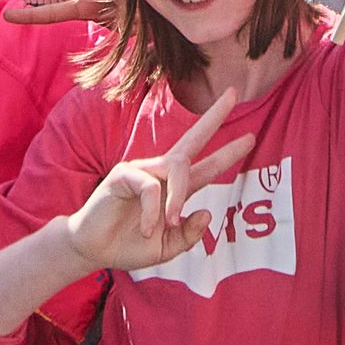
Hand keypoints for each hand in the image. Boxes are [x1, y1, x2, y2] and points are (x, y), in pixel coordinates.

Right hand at [58, 89, 256, 273]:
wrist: (94, 250)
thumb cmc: (129, 245)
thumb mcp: (167, 248)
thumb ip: (189, 235)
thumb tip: (208, 212)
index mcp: (175, 190)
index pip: (206, 166)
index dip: (228, 153)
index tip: (250, 137)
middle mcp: (161, 174)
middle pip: (192, 140)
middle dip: (214, 117)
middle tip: (233, 94)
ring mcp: (142, 171)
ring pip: (177, 168)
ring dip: (179, 197)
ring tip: (171, 222)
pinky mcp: (123, 175)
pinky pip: (149, 187)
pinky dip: (152, 211)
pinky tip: (145, 228)